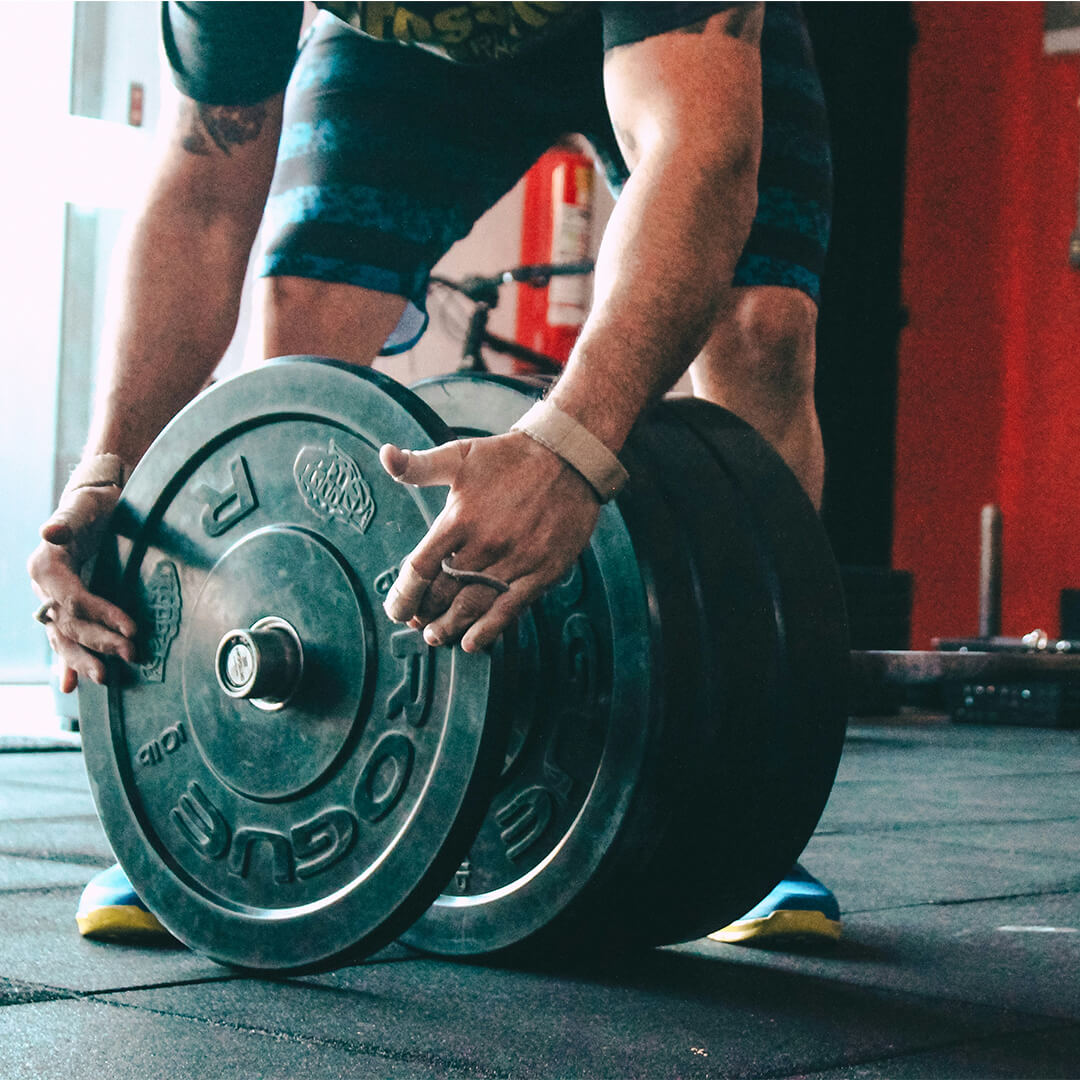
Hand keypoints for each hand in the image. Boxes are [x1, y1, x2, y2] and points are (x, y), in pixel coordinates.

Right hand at [27, 485, 136, 690]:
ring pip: (63, 637)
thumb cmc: (93, 503)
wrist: (94, 503)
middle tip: (130, 655)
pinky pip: (64, 638)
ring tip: (103, 679)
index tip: (132, 628)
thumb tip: (50, 531)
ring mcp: (52, 600)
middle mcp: (44, 588)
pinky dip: (67, 662)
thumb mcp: (84, 506)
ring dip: (82, 661)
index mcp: (45, 566)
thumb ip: (67, 521)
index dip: (101, 615)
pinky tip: (70, 685)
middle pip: (69, 624)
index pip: (74, 600)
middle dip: (99, 642)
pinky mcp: (65, 607)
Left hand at [380, 432, 599, 651]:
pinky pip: (510, 609)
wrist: (568, 457)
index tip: (396, 608)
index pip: (420, 568)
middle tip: (417, 623)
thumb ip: (418, 465)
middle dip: (424, 613)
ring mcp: (515, 560)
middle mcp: (485, 543)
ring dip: (449, 626)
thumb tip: (385, 456)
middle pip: (443, 593)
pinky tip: (472, 642)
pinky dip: (488, 630)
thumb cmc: (508, 458)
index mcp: (459, 517)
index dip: (403, 595)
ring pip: (473, 605)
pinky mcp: (542, 571)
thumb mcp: (459, 455)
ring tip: (436, 636)